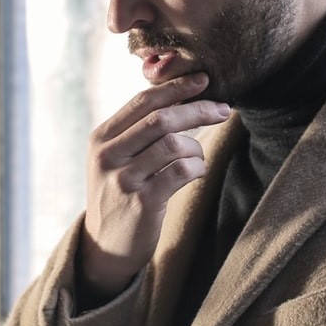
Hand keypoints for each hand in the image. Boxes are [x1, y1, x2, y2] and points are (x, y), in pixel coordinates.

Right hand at [78, 72, 230, 298]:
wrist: (105, 245)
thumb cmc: (120, 194)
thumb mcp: (115, 159)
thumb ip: (137, 131)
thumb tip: (180, 98)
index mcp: (101, 138)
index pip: (142, 101)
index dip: (176, 87)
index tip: (203, 80)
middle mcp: (108, 155)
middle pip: (161, 119)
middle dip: (198, 109)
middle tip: (224, 109)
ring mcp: (123, 179)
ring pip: (174, 144)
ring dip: (197, 147)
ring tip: (198, 157)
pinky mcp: (142, 202)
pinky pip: (181, 172)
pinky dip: (197, 168)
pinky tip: (195, 173)